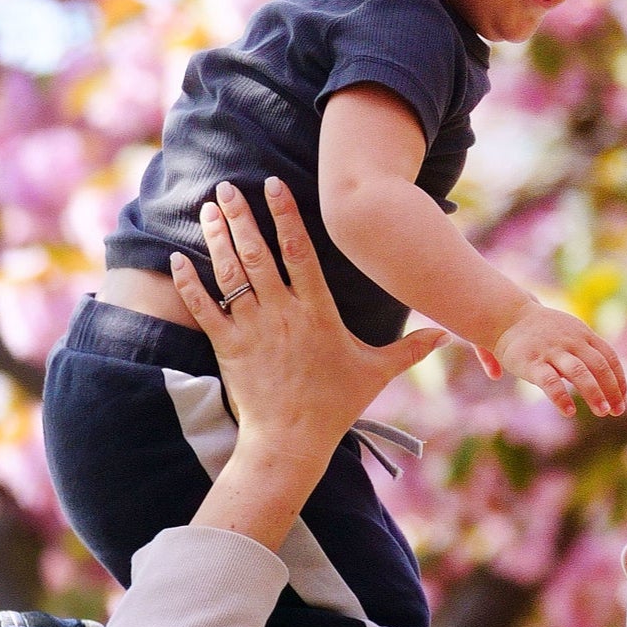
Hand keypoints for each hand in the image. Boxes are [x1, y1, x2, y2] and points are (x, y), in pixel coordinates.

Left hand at [167, 181, 445, 545]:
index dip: (287, 217)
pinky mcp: (228, 347)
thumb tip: (447, 334)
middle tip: (228, 186)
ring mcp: (252, 329)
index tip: (275, 187)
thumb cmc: (336, 405)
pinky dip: (189, 282)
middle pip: (258, 254)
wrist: (290, 440)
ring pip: (230, 274)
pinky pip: (203, 308)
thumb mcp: (377, 372)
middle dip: (243, 216)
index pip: (300, 253)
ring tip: (208, 209)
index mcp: (318, 312)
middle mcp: (282, 313)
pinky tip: (179, 258)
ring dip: (218, 238)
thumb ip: (411, 349)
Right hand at [488, 302, 626, 416]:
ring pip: (580, 373)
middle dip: (611, 390)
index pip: (609, 357)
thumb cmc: (540, 331)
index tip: (622, 398)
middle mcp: (572, 341)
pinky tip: (569, 411)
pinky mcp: (532, 362)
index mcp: (583, 335)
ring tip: (602, 412)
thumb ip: (584, 354)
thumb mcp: (568, 334)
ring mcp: (552, 351)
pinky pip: (550, 382)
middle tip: (617, 411)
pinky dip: (562, 397)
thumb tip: (598, 382)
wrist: (505, 315)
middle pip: (600, 366)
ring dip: (594, 394)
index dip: (619, 379)